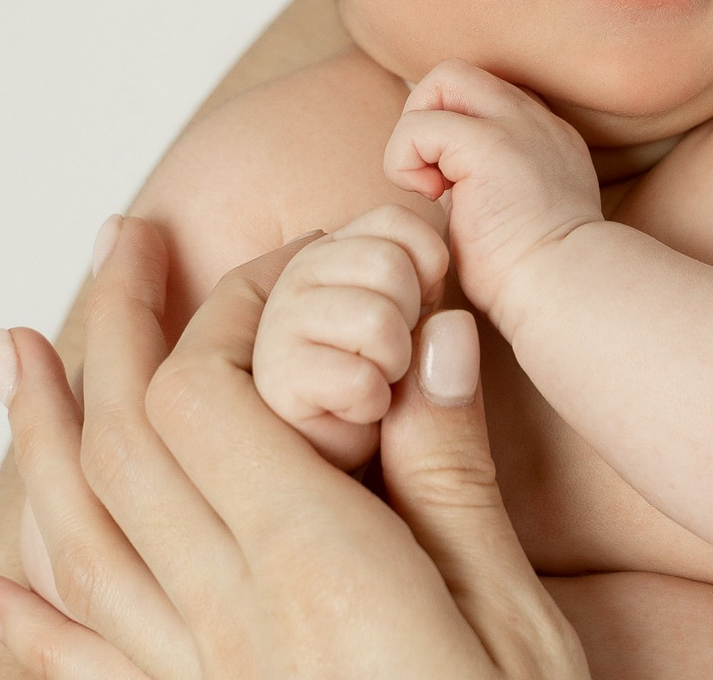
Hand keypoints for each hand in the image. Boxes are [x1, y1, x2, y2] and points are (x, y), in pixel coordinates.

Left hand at [0, 215, 586, 679]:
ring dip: (42, 440)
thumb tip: (431, 335)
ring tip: (7, 354)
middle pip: (132, 447)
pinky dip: (28, 626)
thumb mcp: (516, 621)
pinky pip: (87, 674)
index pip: (216, 397)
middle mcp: (228, 623)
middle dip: (119, 331)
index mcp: (315, 569)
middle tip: (122, 240)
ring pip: (86, 542)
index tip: (281, 257)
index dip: (232, 309)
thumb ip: (453, 478)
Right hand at [254, 204, 451, 468]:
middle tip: (392, 358)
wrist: (363, 492)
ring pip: (377, 316)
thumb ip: (427, 295)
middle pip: (387, 260)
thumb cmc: (397, 410)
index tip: (423, 304)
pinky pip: (358, 377)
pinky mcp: (269, 390)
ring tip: (375, 387)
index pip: (395, 220)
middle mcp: (289, 284)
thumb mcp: (421, 336)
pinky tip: (356, 417)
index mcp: (329, 257)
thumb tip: (443, 273)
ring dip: (397, 364)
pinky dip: (375, 403)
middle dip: (412, 317)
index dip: (428, 262)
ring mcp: (270, 335)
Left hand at [385, 61, 602, 315]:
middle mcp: (537, 121)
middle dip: (428, 114)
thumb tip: (440, 181)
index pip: (486, 98)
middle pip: (462, 75)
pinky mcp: (488, 144)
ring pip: (444, 78)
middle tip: (429, 174)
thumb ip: (485, 185)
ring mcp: (517, 125)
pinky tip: (427, 196)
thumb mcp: (515, 214)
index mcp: (548, 138)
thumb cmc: (533, 277)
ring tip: (429, 185)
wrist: (562, 291)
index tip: (447, 183)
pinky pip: (421, 124)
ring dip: (417, 131)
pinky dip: (406, 158)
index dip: (453, 128)